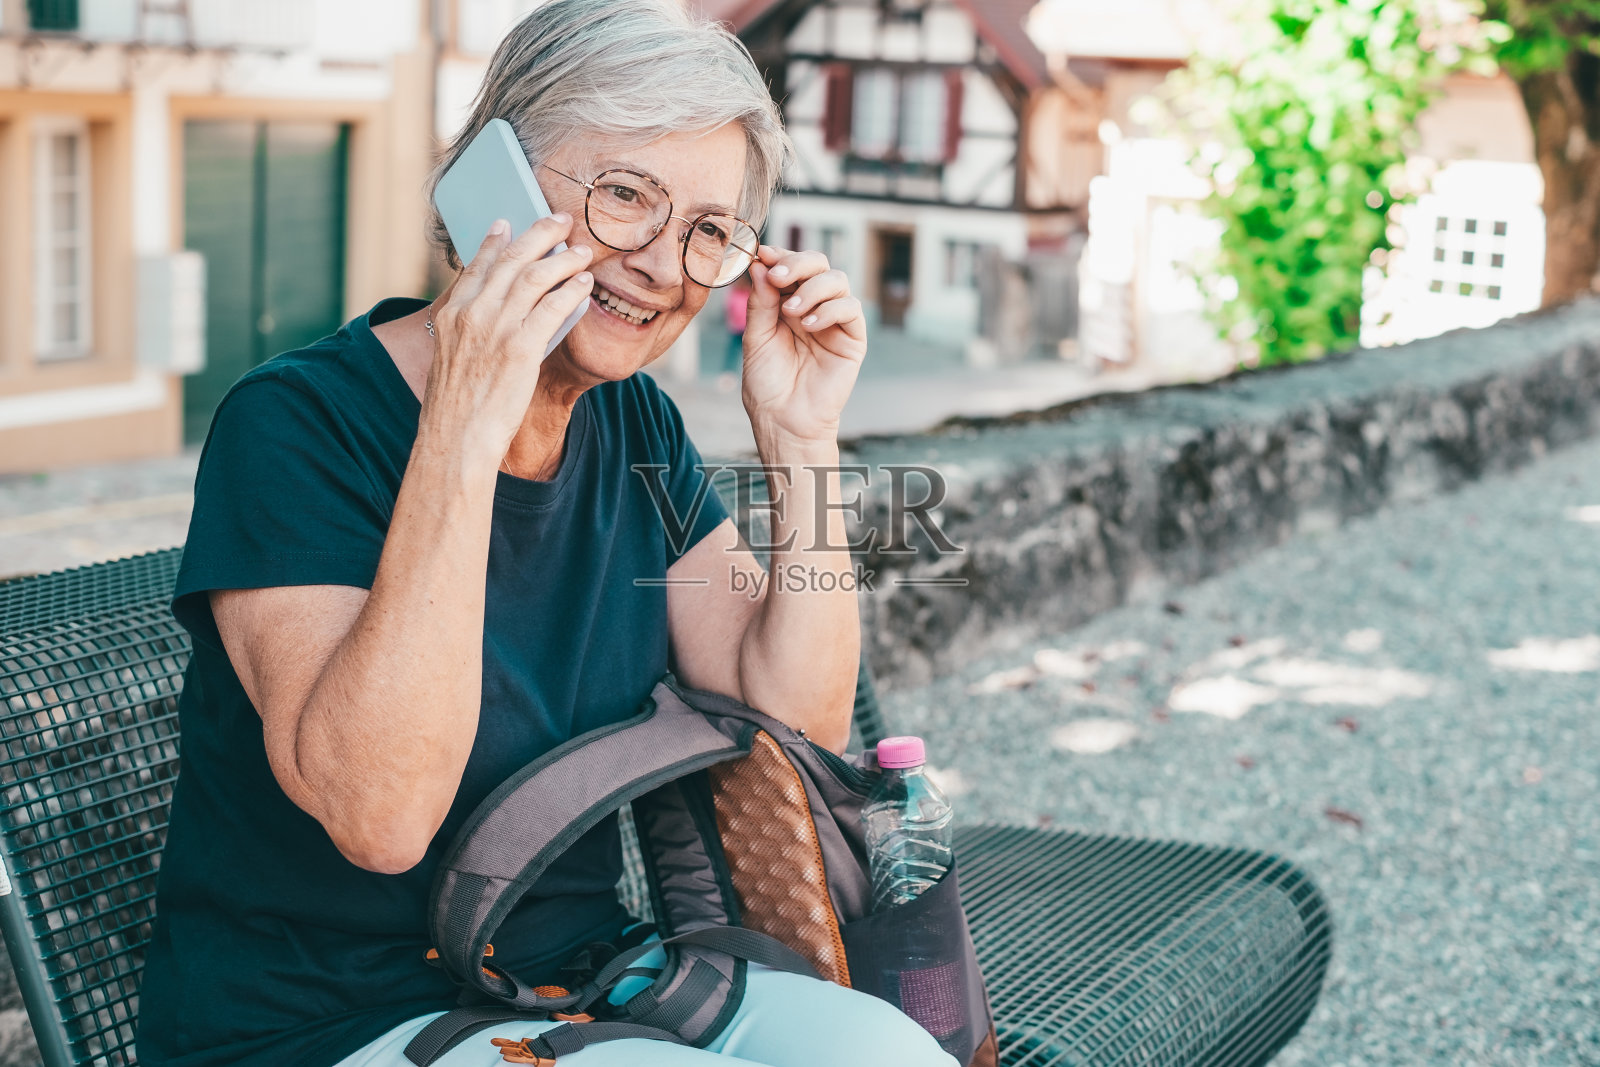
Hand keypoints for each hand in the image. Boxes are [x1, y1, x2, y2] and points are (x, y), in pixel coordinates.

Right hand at [421, 214, 593, 462]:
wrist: (456, 437)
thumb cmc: (458, 407)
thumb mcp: (451, 358)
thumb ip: (470, 330)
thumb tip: (497, 313)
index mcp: (450, 314)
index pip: (476, 266)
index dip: (495, 241)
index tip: (509, 223)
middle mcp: (471, 314)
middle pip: (510, 260)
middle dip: (539, 234)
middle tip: (560, 221)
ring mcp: (495, 329)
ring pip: (535, 277)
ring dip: (563, 258)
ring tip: (582, 251)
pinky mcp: (520, 349)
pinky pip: (553, 307)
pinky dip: (571, 291)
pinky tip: (584, 284)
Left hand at [740, 246, 866, 447]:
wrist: (784, 420)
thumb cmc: (767, 384)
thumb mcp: (756, 338)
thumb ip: (761, 302)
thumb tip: (761, 265)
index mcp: (786, 303)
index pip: (790, 267)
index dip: (779, 256)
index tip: (763, 254)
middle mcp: (813, 306)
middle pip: (817, 264)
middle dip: (797, 263)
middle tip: (779, 276)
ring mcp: (834, 320)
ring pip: (836, 280)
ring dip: (812, 288)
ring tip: (792, 311)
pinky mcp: (852, 337)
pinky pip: (850, 308)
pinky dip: (829, 309)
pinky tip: (809, 326)